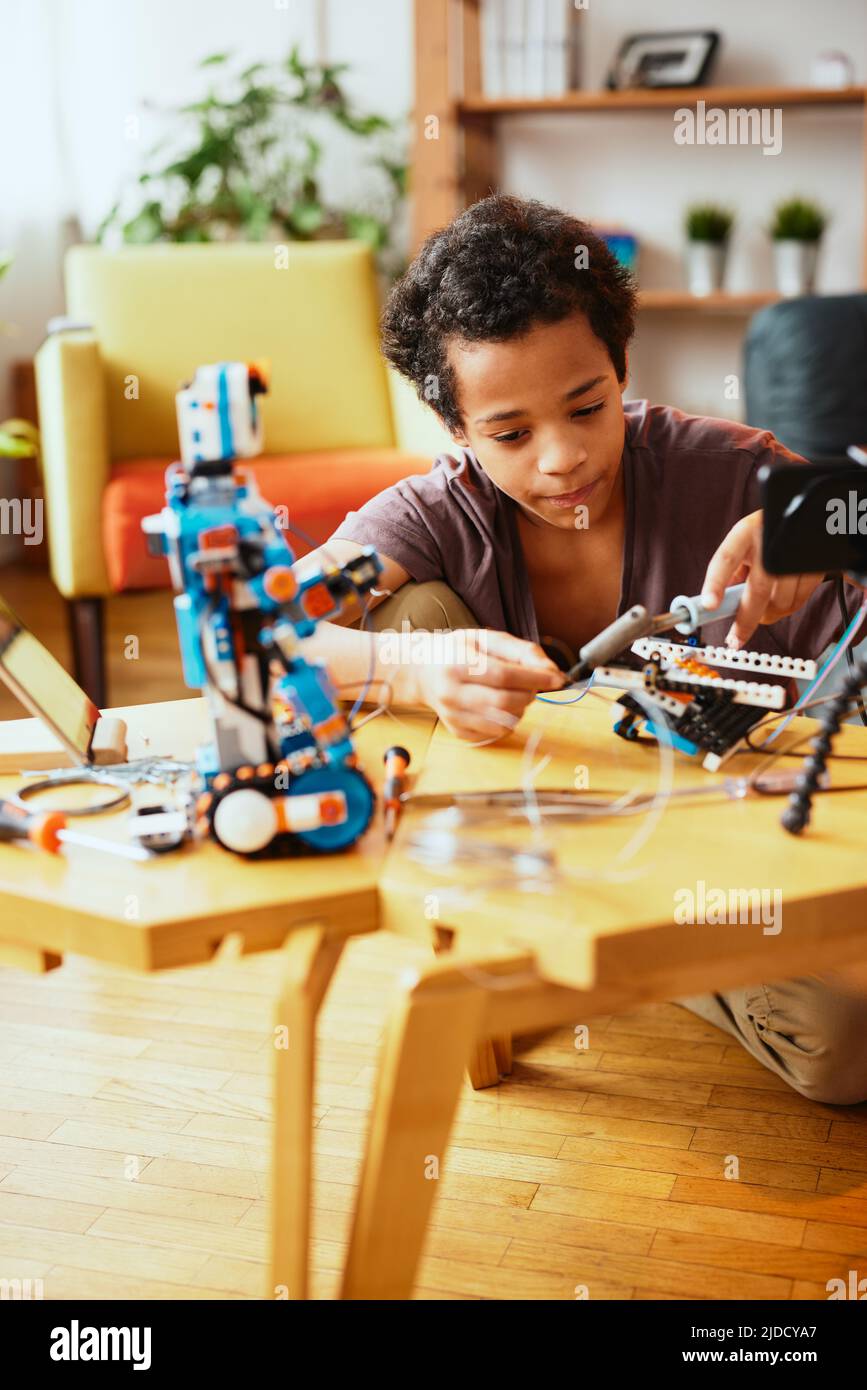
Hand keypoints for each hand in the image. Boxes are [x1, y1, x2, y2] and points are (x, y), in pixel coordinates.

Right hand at [416, 629, 564, 741]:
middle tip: (534, 685)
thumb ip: (521, 651)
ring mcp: (452, 715)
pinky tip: (501, 706)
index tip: (557, 678)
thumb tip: (552, 671)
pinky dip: (508, 721)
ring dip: (521, 709)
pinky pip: (495, 733)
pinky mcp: (457, 731)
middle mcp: (450, 692)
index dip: (535, 678)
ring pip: (502, 722)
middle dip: (530, 694)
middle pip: (504, 702)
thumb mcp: (487, 639)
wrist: (423, 672)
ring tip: (516, 694)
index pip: (503, 675)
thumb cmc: (459, 651)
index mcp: (456, 663)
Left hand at [701, 510, 825, 647]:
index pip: (727, 559)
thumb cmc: (765, 534)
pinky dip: (785, 609)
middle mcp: (771, 542)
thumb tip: (719, 605)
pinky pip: (797, 603)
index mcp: (745, 532)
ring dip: (767, 614)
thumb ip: (731, 571)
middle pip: (757, 591)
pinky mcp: (814, 567)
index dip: (716, 583)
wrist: (804, 515)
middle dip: (745, 621)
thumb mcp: (742, 542)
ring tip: (762, 605)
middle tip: (735, 638)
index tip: (709, 605)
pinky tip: (780, 598)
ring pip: (779, 603)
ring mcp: (795, 555)